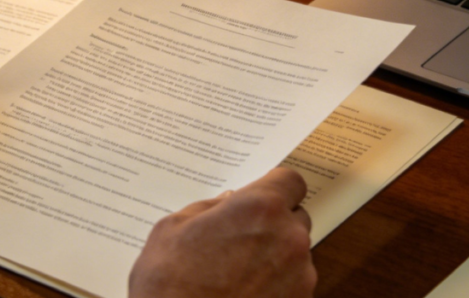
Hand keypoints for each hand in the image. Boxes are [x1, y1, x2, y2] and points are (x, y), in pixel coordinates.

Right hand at [129, 167, 315, 297]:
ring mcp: (299, 278)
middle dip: (273, 223)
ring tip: (237, 274)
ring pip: (295, 255)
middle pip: (295, 218)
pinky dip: (276, 288)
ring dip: (274, 258)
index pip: (291, 182)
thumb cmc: (168, 286)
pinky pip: (293, 287)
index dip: (275, 187)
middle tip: (240, 237)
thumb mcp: (171, 230)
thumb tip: (227, 203)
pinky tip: (243, 295)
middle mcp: (288, 239)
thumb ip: (207, 209)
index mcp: (259, 209)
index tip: (261, 197)